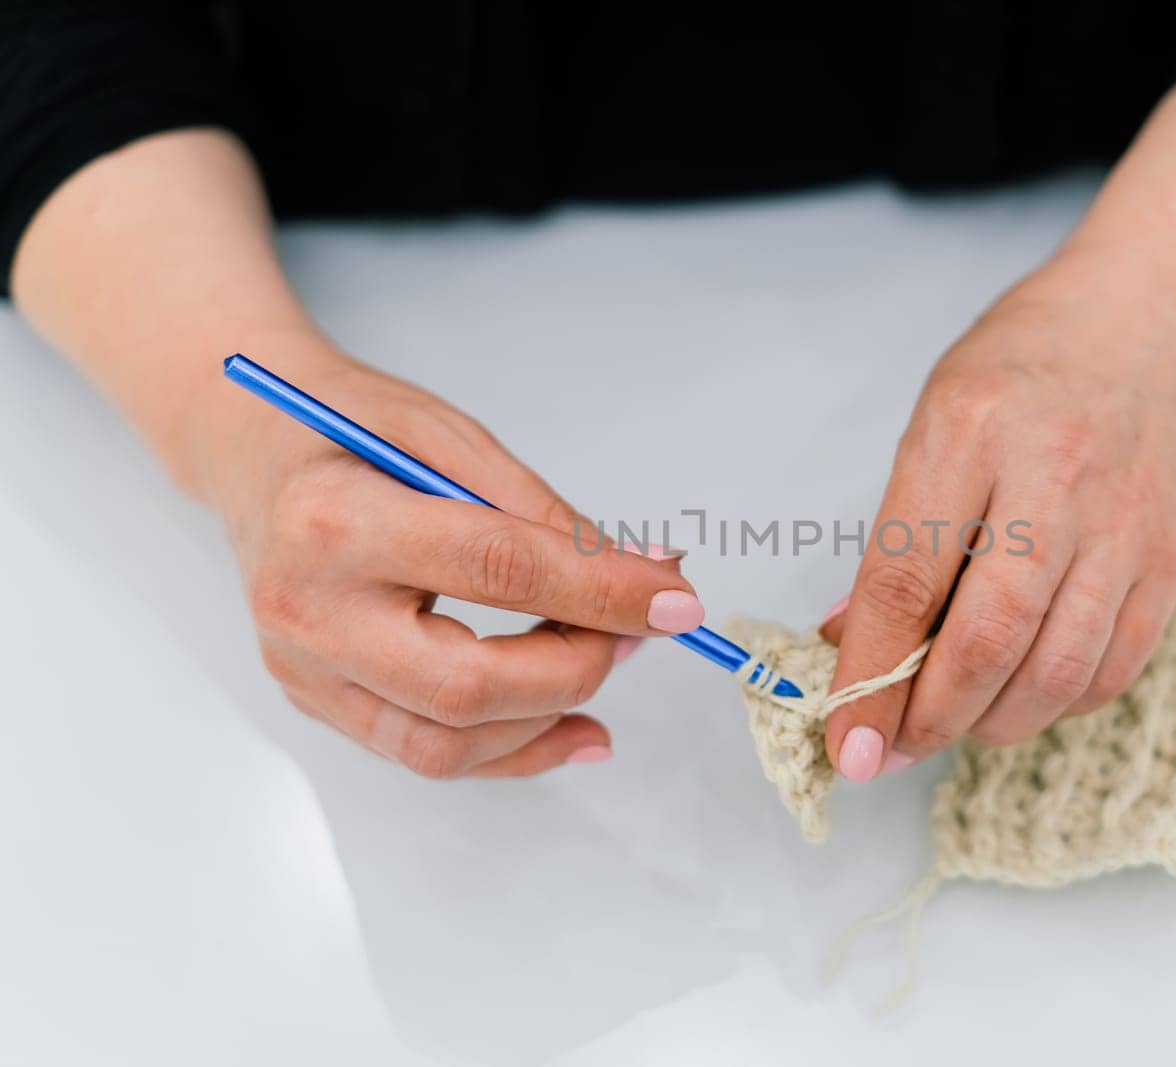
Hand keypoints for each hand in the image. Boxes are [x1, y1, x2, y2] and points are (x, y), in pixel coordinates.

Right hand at [200, 342, 703, 777]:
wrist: (247, 451)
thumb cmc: (349, 431)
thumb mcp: (447, 435)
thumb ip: (541, 510)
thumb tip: (644, 576)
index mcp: (336, 520)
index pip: (498, 569)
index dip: (602, 591)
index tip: (676, 599)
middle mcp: (307, 609)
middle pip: (467, 685)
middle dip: (578, 666)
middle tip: (636, 631)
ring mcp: (303, 669)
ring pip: (446, 743)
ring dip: (550, 717)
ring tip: (606, 663)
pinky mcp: (315, 700)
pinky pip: (423, 754)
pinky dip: (511, 749)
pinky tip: (572, 726)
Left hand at [819, 255, 1175, 779]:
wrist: (1159, 318)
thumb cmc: (1028, 365)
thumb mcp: (936, 419)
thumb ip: (899, 535)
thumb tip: (851, 640)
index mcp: (969, 434)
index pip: (905, 581)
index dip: (868, 676)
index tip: (843, 742)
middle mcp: (1052, 482)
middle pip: (986, 642)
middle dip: (928, 720)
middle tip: (890, 748)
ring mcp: (1123, 525)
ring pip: (1055, 672)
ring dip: (990, 724)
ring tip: (953, 725)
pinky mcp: (1170, 559)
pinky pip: (1112, 668)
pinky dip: (1057, 704)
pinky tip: (1022, 697)